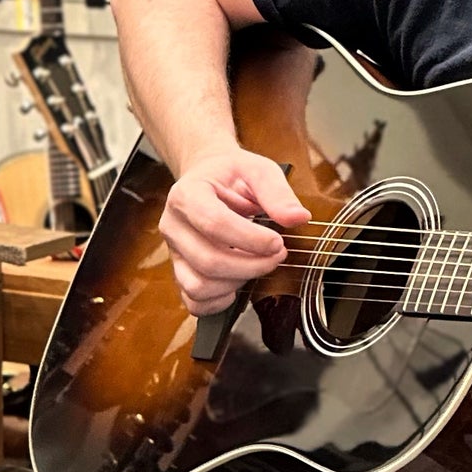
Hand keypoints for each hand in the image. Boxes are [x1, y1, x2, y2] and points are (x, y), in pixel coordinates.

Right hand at [159, 148, 310, 315]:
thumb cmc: (231, 174)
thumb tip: (298, 218)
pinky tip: (239, 284)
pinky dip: (220, 302)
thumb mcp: (257, 170)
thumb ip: (277, 193)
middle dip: (252, 265)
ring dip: (238, 283)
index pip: (215, 224)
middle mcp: (174, 225)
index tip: (277, 242)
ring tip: (258, 265)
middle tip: (279, 255)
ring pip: (199, 286)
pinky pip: (194, 301)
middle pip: (208, 261)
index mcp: (187, 194)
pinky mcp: (180, 271)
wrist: (207, 177)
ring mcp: (174, 251)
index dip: (251, 240)